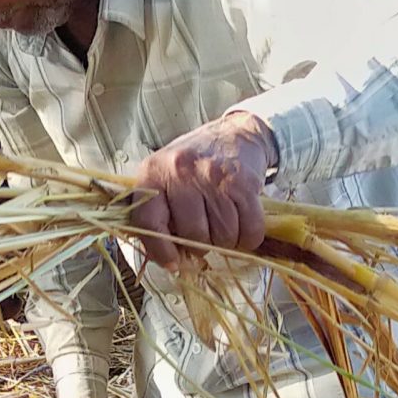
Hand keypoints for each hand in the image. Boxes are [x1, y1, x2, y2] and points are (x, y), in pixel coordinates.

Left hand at [130, 111, 276, 268]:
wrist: (233, 134)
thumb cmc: (193, 165)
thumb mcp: (163, 178)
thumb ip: (157, 214)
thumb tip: (169, 259)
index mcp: (153, 174)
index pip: (148, 222)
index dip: (160, 250)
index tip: (173, 263)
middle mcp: (181, 172)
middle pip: (193, 234)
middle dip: (201, 246)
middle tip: (205, 236)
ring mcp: (213, 177)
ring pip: (223, 236)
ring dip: (226, 242)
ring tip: (222, 226)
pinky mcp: (243, 183)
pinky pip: (249, 229)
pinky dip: (247, 238)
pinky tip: (240, 225)